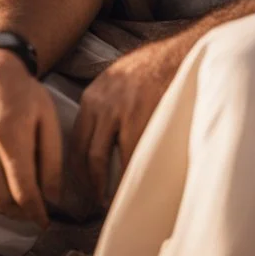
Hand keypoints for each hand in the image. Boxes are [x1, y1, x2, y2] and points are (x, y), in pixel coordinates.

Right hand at [0, 49, 61, 229]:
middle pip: (3, 200)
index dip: (37, 213)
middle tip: (34, 211)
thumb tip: (53, 198)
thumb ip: (53, 161)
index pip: (23, 192)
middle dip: (21, 214)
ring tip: (19, 202)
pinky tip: (0, 190)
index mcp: (10, 137)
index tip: (46, 221)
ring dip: (4, 208)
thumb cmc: (25, 95)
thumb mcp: (49, 120)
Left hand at [69, 39, 181, 205]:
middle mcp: (99, 102)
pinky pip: (126, 157)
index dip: (76, 166)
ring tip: (108, 201)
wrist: (180, 54)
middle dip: (85, 181)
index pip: (74, 138)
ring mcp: (117, 110)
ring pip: (97, 158)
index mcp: (92, 95)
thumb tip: (99, 136)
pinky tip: (130, 188)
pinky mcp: (138, 117)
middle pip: (81, 151)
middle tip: (93, 201)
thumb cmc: (153, 69)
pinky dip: (126, 177)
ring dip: (100, 185)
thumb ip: (105, 104)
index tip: (81, 185)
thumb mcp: (118, 80)